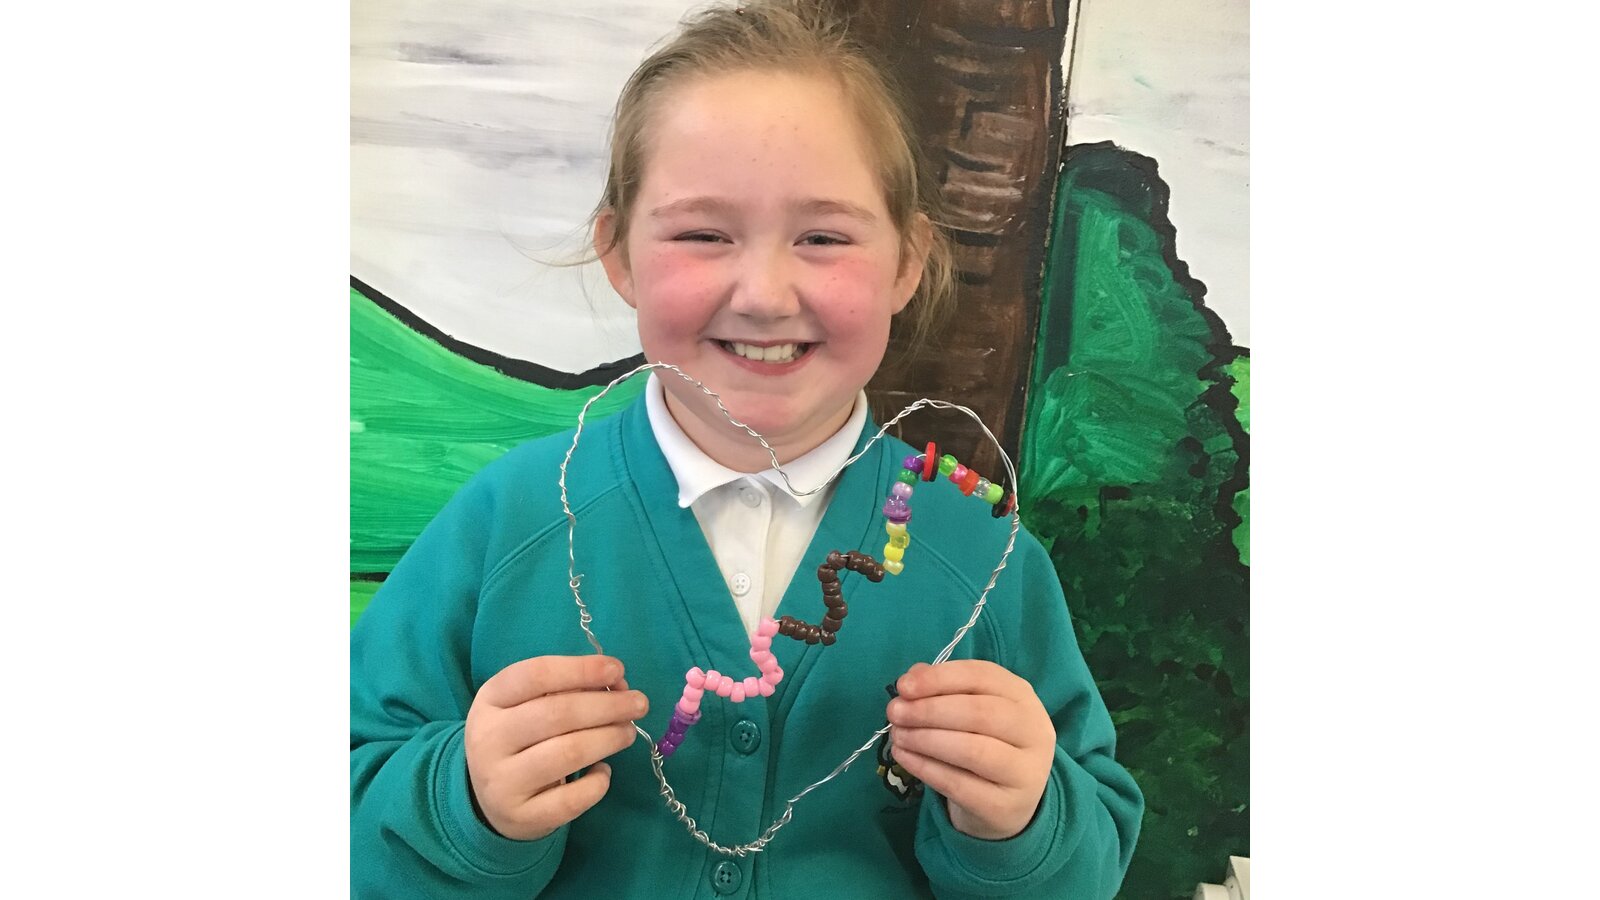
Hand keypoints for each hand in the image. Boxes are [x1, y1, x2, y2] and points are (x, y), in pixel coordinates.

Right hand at [464, 655, 647, 840]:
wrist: (491, 800)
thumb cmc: (521, 738)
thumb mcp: (528, 705)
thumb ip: (568, 689)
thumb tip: (617, 684)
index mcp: (490, 699)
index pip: (535, 675)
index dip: (580, 669)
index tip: (617, 669)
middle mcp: (488, 739)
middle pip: (557, 714)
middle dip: (607, 705)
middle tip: (639, 704)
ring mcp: (502, 782)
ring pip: (568, 753)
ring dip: (609, 738)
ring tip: (628, 733)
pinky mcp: (521, 816)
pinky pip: (572, 799)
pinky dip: (597, 783)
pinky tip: (603, 772)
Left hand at [886, 660, 1054, 839]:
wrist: (1006, 804)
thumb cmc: (984, 744)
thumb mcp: (970, 710)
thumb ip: (943, 689)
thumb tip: (912, 678)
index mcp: (1023, 697)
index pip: (983, 676)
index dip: (940, 678)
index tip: (903, 686)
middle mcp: (1033, 731)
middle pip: (980, 713)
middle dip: (929, 710)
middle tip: (895, 713)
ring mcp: (1025, 772)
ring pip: (972, 750)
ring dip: (926, 740)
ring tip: (898, 736)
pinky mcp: (1004, 807)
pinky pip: (959, 785)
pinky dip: (925, 768)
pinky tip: (904, 757)